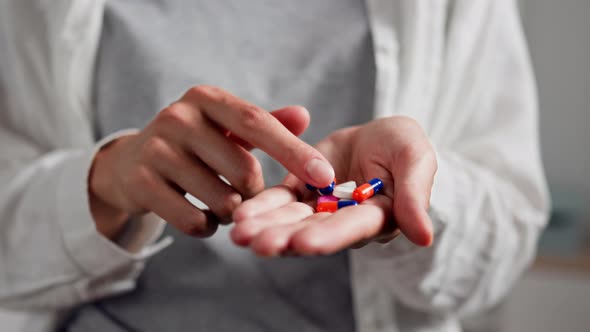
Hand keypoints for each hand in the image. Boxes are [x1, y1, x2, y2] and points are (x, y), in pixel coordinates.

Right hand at [89, 86, 334, 238]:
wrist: (129, 165)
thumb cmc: (193, 145)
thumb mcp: (226, 128)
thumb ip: (266, 123)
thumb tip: (304, 115)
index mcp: (205, 99)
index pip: (257, 123)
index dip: (293, 151)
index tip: (326, 177)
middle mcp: (178, 117)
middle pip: (244, 170)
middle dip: (255, 193)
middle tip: (246, 194)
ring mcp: (156, 150)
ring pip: (222, 200)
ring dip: (233, 213)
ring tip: (222, 203)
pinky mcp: (141, 183)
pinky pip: (194, 221)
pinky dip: (207, 227)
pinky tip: (202, 217)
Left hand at [231, 116, 436, 255]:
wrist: (380, 138)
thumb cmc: (404, 147)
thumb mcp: (416, 159)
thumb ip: (416, 195)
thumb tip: (424, 237)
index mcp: (376, 216)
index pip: (351, 228)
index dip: (328, 235)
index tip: (304, 242)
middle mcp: (344, 219)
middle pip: (313, 230)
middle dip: (285, 237)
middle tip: (258, 244)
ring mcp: (320, 206)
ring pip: (290, 219)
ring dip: (265, 227)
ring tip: (239, 232)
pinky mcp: (301, 189)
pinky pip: (279, 200)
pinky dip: (260, 207)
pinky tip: (239, 214)